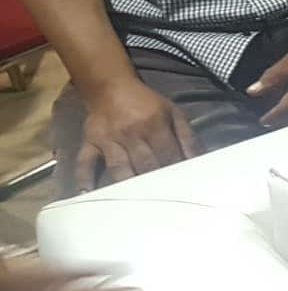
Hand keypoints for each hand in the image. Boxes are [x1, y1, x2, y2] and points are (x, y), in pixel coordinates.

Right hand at [73, 78, 199, 191]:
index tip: (183, 190)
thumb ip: (187, 136)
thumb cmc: (146, 103)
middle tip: (163, 202)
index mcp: (155, 125)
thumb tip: (199, 159)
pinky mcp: (90, 142)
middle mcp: (131, 134)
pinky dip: (84, 178)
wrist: (110, 86)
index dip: (176, 173)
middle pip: (145, 164)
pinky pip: (85, 161)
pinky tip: (86, 194)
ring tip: (135, 204)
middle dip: (155, 184)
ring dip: (128, 185)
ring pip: (119, 167)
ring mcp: (109, 139)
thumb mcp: (173, 112)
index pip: (168, 155)